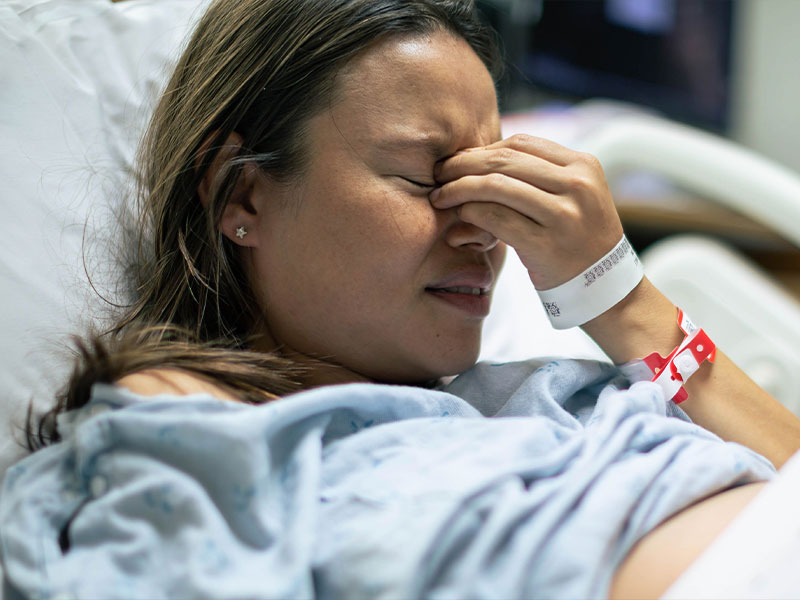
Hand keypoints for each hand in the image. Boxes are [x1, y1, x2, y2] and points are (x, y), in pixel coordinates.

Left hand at [431, 134, 623, 289]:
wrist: (602, 286)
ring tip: (440, 197)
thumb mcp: (572, 196)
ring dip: (459, 189)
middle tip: (438, 174)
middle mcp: (577, 185)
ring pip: (496, 186)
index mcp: (583, 165)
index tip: (458, 161)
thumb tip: (473, 156)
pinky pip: (496, 218)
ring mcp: (564, 215)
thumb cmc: (575, 238)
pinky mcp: (547, 245)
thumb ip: (535, 175)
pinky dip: (470, 213)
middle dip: (463, 165)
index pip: (520, 143)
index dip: (482, 150)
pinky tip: (459, 218)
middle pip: (504, 160)